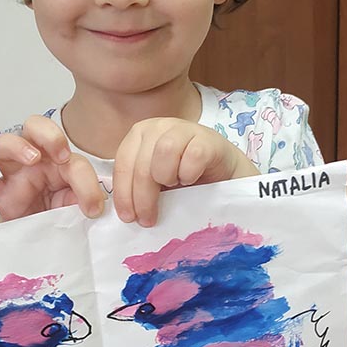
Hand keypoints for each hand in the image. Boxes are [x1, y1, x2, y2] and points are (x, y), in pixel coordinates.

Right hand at [0, 115, 105, 222]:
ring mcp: (13, 174)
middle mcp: (35, 161)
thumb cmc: (60, 219)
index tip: (93, 207)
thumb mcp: (78, 209)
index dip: (86, 181)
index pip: (73, 160)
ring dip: (17, 147)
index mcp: (60, 162)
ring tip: (32, 159)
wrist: (42, 242)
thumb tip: (97, 208)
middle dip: (50, 135)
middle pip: (34, 126)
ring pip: (3, 144)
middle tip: (62, 156)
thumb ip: (86, 202)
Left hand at [112, 118, 257, 226]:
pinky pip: (193, 156)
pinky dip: (189, 173)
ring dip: (166, 178)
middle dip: (142, 197)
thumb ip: (137, 188)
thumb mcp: (154, 183)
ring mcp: (184, 128)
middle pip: (142, 163)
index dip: (123, 193)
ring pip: (164, 152)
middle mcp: (158, 126)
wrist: (223, 175)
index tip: (128, 217)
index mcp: (139, 135)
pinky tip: (191, 180)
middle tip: (148, 220)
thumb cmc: (183, 179)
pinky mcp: (208, 138)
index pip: (123, 163)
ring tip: (174, 188)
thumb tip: (124, 212)